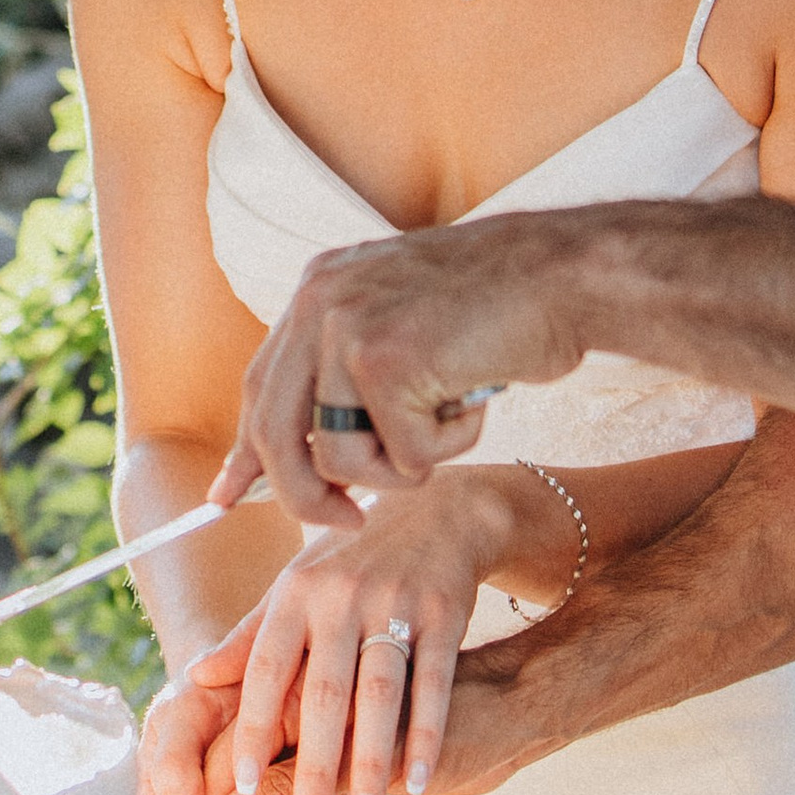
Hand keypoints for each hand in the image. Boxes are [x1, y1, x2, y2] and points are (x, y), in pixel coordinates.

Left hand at [152, 598, 541, 794]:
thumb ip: (249, 635)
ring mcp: (396, 604)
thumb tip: (195, 678)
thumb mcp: (297, 585)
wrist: (437, 511)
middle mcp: (341, 596)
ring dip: (371, 765)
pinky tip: (419, 782)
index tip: (238, 790)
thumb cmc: (351, 560)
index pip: (265, 671)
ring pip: (380, 697)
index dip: (251, 730)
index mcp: (296, 593)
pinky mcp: (444, 613)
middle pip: (323, 696)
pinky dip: (426, 736)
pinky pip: (434, 685)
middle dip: (313, 768)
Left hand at [214, 218, 596, 520]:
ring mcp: (349, 329)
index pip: (261, 389)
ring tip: (450, 419)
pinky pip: (405, 457)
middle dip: (309, 498)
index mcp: (318, 291)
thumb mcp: (404, 326)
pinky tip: (476, 400)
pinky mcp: (387, 360)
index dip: (248, 452)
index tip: (228, 497)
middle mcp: (320, 303)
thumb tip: (300, 457)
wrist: (566, 272)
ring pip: (343, 459)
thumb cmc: (502, 309)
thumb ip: (347, 374)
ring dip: (404, 465)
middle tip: (350, 522)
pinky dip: (450, 448)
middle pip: (278, 437)